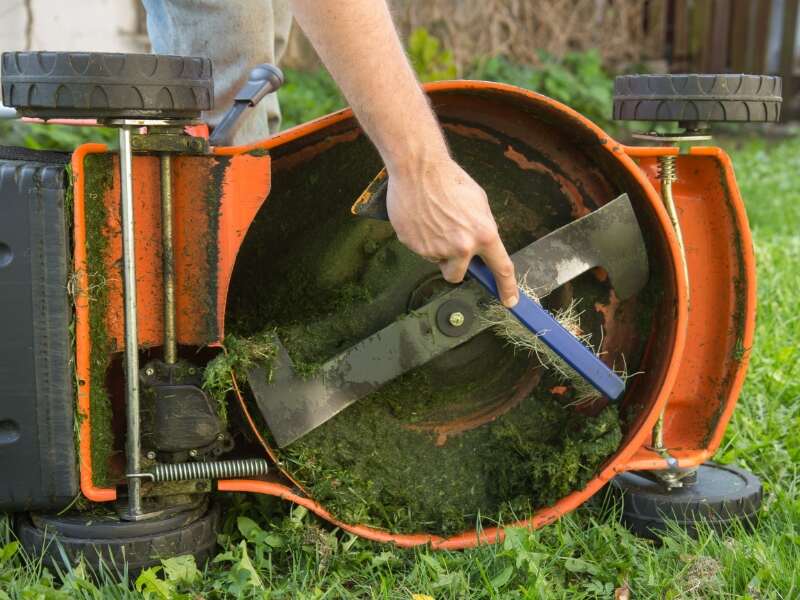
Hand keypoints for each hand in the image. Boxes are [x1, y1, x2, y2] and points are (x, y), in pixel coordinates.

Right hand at [386, 157, 518, 306]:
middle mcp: (461, 246)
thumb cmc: (450, 180)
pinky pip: (419, 249)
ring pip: (436, 260)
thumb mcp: (478, 203)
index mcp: (483, 234)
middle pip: (456, 275)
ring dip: (435, 247)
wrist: (418, 168)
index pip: (501, 268)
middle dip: (453, 266)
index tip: (510, 301)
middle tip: (448, 246)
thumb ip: (481, 229)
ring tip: (433, 220)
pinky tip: (420, 218)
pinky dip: (420, 238)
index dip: (507, 288)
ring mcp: (436, 248)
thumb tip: (480, 246)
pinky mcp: (414, 245)